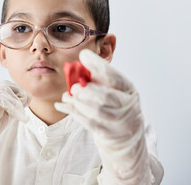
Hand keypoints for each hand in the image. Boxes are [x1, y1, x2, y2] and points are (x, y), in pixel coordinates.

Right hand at [0, 80, 28, 184]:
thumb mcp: (8, 114)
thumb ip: (17, 105)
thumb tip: (29, 96)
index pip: (7, 84)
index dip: (18, 92)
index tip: (24, 104)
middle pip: (6, 86)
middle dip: (18, 97)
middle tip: (23, 112)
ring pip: (3, 91)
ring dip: (16, 103)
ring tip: (20, 115)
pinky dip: (10, 104)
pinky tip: (14, 113)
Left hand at [55, 49, 152, 184]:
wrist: (125, 136)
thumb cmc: (115, 105)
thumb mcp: (113, 89)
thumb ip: (99, 78)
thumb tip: (81, 61)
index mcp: (128, 89)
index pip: (114, 76)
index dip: (98, 65)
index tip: (84, 55)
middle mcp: (127, 105)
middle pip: (105, 96)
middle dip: (85, 90)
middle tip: (74, 87)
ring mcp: (118, 121)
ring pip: (96, 111)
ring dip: (77, 102)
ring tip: (67, 96)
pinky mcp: (107, 133)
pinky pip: (87, 122)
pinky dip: (73, 112)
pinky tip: (63, 105)